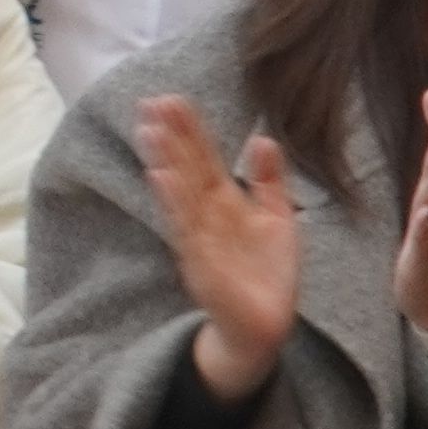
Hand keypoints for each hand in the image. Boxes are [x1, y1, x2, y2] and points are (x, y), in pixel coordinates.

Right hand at [134, 96, 302, 403]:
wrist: (264, 329)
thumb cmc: (267, 275)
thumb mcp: (278, 219)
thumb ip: (270, 180)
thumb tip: (263, 137)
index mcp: (226, 203)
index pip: (204, 159)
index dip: (190, 130)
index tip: (172, 98)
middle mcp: (208, 217)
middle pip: (186, 169)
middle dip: (171, 137)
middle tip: (150, 101)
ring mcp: (201, 240)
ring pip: (181, 193)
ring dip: (165, 161)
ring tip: (150, 130)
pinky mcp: (202, 264)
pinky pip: (186, 229)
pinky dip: (174, 202)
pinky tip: (161, 177)